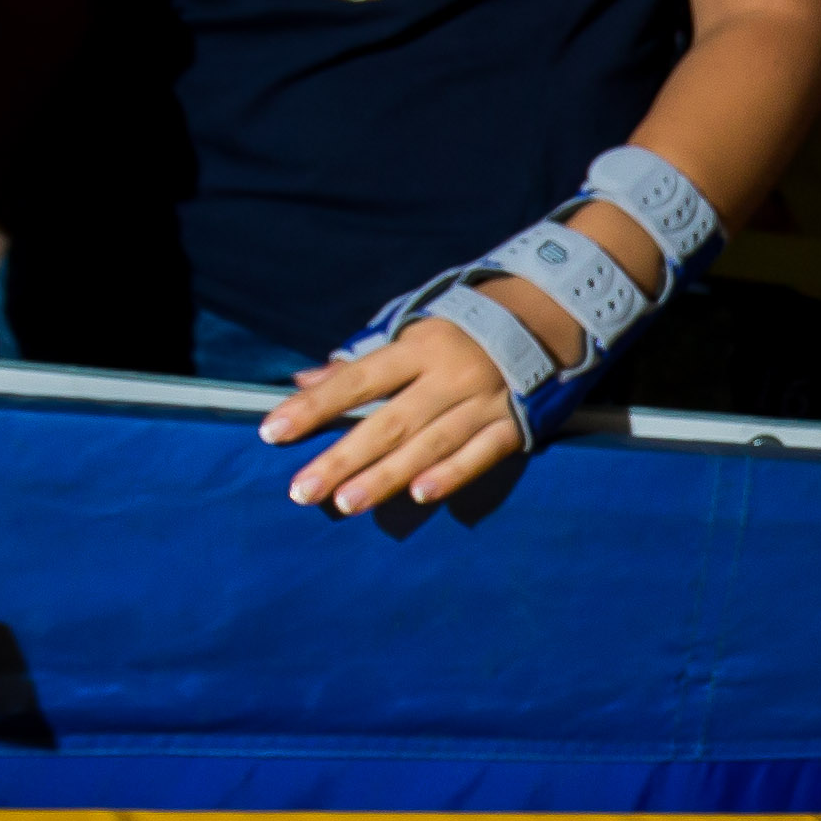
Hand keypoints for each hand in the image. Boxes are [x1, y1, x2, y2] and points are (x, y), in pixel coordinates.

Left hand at [260, 300, 537, 509]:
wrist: (547, 318)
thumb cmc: (463, 328)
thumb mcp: (411, 329)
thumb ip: (360, 360)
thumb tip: (305, 379)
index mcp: (419, 347)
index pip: (357, 380)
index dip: (315, 406)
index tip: (273, 432)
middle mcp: (449, 376)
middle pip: (388, 423)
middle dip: (343, 458)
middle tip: (302, 491)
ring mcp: (484, 402)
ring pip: (429, 444)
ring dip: (387, 476)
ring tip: (347, 502)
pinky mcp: (515, 424)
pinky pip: (481, 454)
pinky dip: (453, 473)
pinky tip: (421, 495)